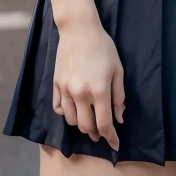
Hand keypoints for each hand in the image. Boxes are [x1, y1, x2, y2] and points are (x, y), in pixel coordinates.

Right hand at [52, 19, 124, 150]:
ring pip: (71, 120)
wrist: (79, 29)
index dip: (111, 138)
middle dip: (95, 134)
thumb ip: (119, 96)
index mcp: (99, 91)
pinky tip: (74, 109)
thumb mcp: (118, 70)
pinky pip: (58, 108)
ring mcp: (65, 90)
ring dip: (81, 124)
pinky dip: (66, 113)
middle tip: (101, 133)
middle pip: (85, 127)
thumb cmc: (103, 47)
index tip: (115, 145)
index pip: (104, 124)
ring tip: (89, 119)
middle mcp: (80, 94)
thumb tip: (119, 118)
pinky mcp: (56, 84)